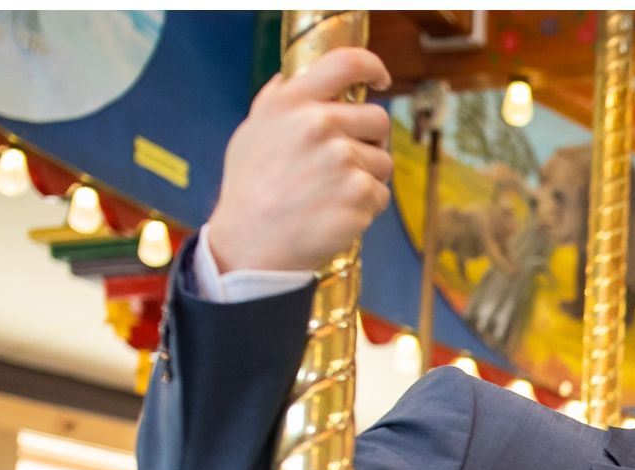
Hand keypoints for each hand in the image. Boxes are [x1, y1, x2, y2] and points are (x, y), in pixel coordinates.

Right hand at [206, 47, 392, 274]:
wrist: (251, 241)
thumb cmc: (251, 187)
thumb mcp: (254, 129)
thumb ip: (279, 100)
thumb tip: (295, 76)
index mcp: (293, 101)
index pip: (346, 63)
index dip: (372, 67)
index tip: (379, 79)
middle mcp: (319, 123)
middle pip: (378, 119)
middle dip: (370, 139)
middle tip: (345, 162)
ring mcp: (342, 159)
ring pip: (383, 161)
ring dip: (367, 177)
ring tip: (331, 193)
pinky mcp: (359, 193)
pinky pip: (380, 194)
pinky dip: (365, 206)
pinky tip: (335, 212)